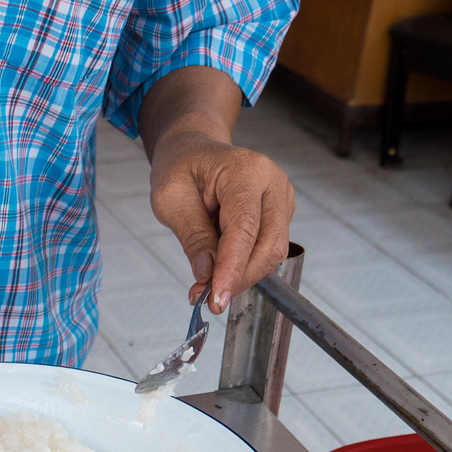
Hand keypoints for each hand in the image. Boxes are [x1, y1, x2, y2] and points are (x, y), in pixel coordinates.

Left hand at [149, 130, 293, 313]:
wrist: (194, 151)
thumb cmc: (181, 167)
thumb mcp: (170, 198)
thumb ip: (192, 235)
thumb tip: (207, 272)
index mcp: (246, 170)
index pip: (245, 228)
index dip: (232, 267)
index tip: (217, 298)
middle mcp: (273, 182)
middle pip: (269, 245)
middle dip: (240, 278)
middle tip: (208, 300)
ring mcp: (281, 198)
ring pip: (272, 252)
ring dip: (241, 275)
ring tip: (206, 284)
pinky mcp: (280, 214)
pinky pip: (267, 249)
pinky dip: (243, 266)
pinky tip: (219, 265)